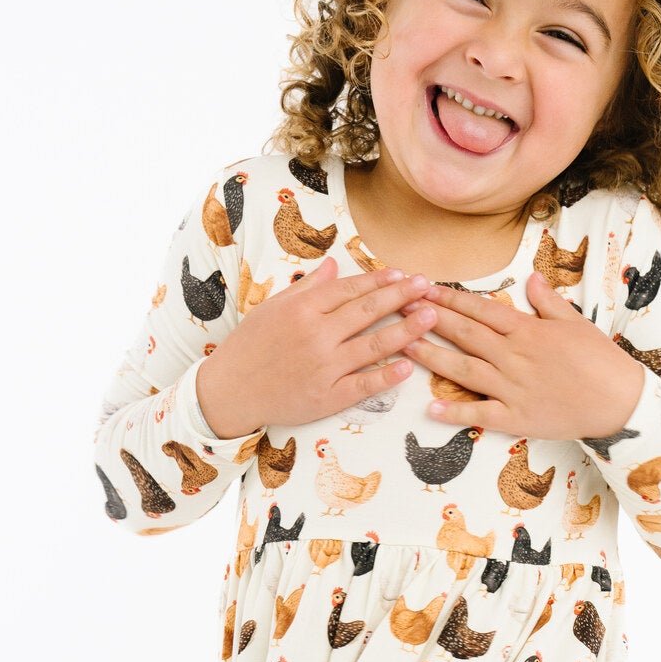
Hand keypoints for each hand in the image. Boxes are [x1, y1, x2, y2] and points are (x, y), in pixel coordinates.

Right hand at [193, 256, 437, 438]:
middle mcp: (316, 335)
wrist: (229, 392)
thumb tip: (334, 264)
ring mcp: (324, 367)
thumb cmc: (250, 347)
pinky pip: (364, 384)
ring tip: (431, 317)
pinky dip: (387, 375)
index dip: (379, 280)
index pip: (349, 289)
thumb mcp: (273, 309)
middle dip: (401, 296)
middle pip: (368, 311)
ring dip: (407, 330)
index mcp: (302, 309)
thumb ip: (308, 288)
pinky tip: (409, 366)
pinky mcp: (328, 397)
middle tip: (426, 285)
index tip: (401, 274)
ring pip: (373, 344)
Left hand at [408, 271, 646, 439]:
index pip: (480, 310)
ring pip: (464, 369)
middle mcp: (514, 356)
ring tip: (403, 347)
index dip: (450, 298)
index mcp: (527, 330)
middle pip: (465, 334)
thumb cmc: (600, 361)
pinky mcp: (516, 417)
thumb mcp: (576, 323)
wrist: (620, 401)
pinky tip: (430, 407)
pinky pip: (480, 414)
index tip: (424, 289)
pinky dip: (455, 412)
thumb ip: (548, 301)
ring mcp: (512, 387)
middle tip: (400, 309)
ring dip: (431, 357)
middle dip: (430, 320)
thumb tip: (530, 278)